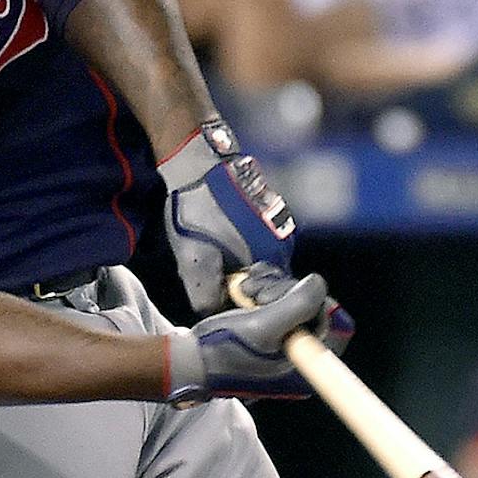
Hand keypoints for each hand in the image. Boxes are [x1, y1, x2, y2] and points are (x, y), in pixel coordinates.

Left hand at [158, 119, 294, 314]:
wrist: (198, 163)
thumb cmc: (197, 211)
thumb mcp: (194, 260)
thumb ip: (206, 295)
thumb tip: (214, 314)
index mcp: (272, 257)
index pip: (268, 300)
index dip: (243, 304)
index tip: (222, 296)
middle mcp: (284, 242)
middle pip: (265, 282)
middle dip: (239, 285)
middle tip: (211, 272)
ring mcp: (278, 225)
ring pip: (259, 261)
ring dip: (238, 265)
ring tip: (211, 250)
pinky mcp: (269, 212)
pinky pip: (257, 242)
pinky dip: (239, 247)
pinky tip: (217, 235)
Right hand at [162, 265, 349, 403]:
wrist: (191, 360)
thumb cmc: (225, 348)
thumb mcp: (265, 325)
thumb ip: (299, 302)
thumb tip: (318, 283)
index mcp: (308, 367)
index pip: (338, 327)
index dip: (318, 303)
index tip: (292, 295)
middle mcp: (302, 359)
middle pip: (316, 310)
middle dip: (287, 293)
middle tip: (259, 297)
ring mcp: (285, 346)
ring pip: (295, 302)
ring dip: (271, 289)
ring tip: (246, 295)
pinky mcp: (269, 335)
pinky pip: (279, 305)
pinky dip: (264, 293)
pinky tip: (244, 292)